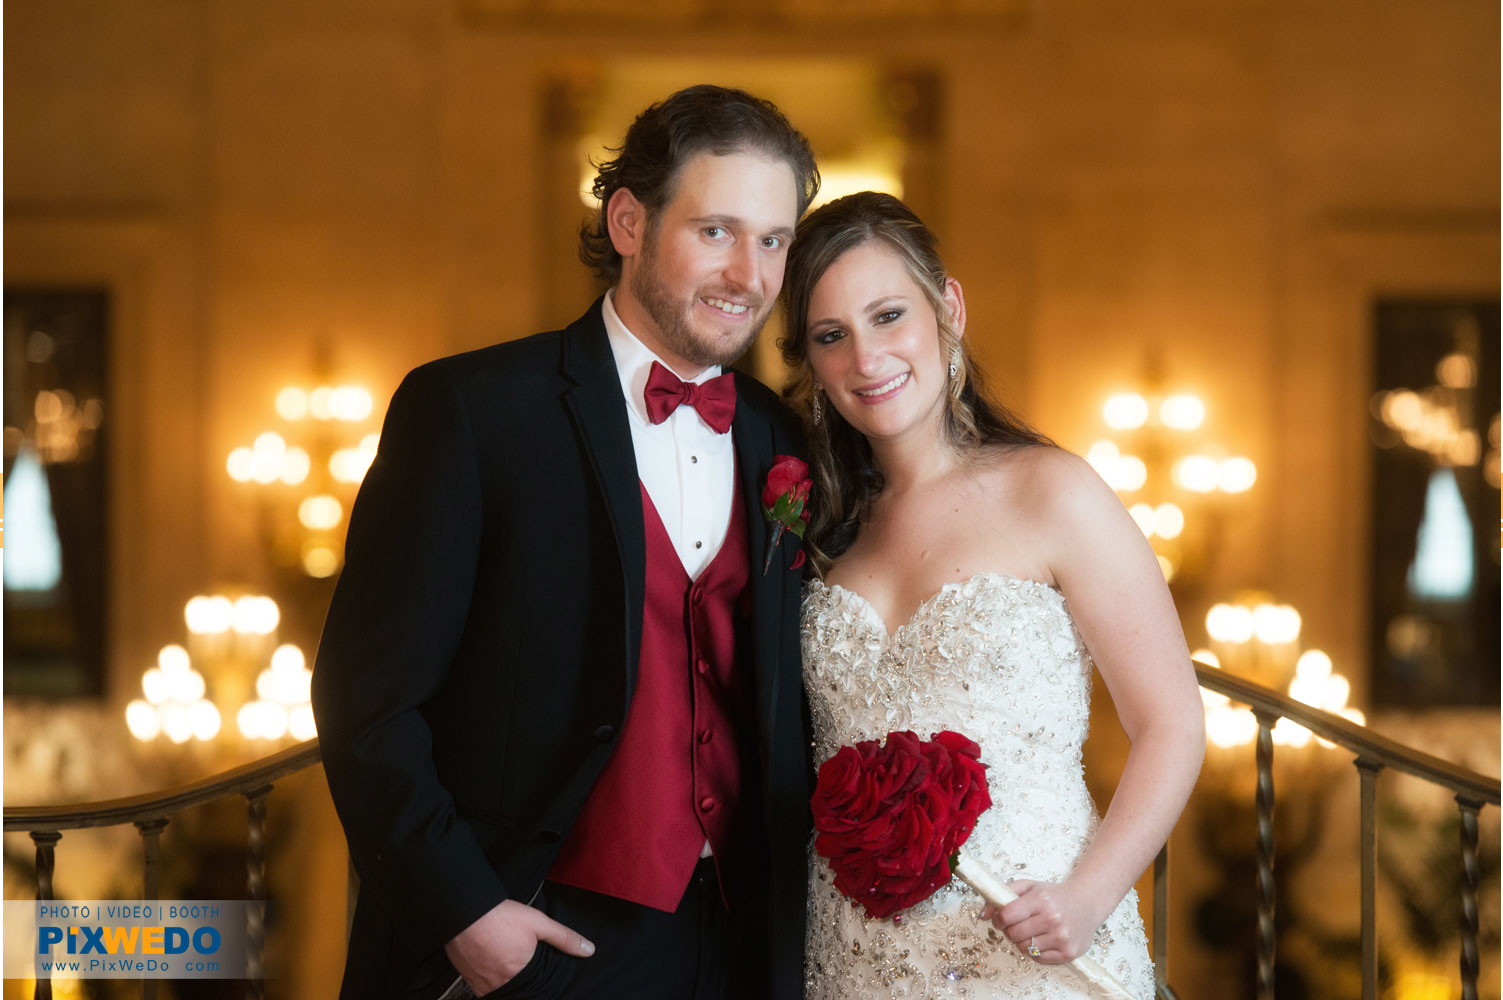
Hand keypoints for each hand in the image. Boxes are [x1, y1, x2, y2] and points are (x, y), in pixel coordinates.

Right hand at [443, 899, 593, 993]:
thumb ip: (564, 938)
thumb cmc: (500, 916)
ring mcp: (482, 983)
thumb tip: (588, 950)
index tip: (537, 976)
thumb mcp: (539, 923)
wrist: (465, 910)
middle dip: (522, 982)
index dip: (538, 983)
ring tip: (507, 965)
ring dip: (505, 981)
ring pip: (499, 991)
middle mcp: (500, 982)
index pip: (536, 989)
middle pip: (517, 990)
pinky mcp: (468, 978)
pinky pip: (482, 989)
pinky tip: (492, 967)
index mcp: (520, 973)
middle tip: (521, 967)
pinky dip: (490, 981)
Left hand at [981, 878, 1109, 963]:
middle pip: (1013, 934)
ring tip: (1033, 930)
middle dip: (1011, 930)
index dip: (999, 919)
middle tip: (1019, 924)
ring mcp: (1062, 937)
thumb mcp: (1029, 886)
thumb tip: (983, 914)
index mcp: (1041, 899)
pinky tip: (1043, 938)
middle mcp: (1053, 918)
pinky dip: (1035, 950)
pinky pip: (1038, 958)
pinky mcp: (1068, 952)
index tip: (1001, 918)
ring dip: (1023, 941)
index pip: (1007, 915)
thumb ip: (1002, 894)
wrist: (1087, 903)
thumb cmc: (1054, 895)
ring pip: (1024, 948)